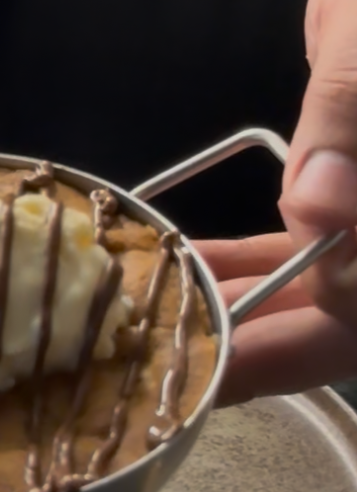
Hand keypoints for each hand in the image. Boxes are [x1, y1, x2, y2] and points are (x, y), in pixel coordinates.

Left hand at [196, 0, 356, 405]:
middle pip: (328, 322)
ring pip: (304, 288)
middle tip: (158, 364)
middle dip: (241, 345)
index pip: (353, 322)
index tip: (208, 373)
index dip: (282, 354)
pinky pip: (291, 246)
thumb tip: (319, 201)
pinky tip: (183, 260)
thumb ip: (354, 118)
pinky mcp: (341, 197)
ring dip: (228, 302)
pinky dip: (236, 258)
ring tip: (154, 317)